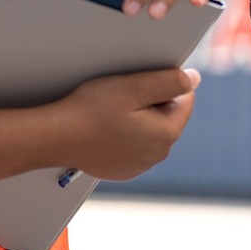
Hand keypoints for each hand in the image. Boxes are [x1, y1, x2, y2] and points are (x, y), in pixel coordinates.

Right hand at [54, 68, 200, 180]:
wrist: (56, 138)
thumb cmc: (91, 111)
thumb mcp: (133, 87)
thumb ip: (169, 81)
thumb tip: (194, 79)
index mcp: (167, 134)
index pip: (184, 98)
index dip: (162, 85)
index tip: (138, 86)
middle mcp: (158, 154)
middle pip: (167, 115)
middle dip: (151, 103)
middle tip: (122, 99)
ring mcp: (141, 165)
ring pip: (150, 130)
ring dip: (138, 119)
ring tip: (111, 114)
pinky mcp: (124, 170)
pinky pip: (134, 146)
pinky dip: (124, 135)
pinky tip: (105, 130)